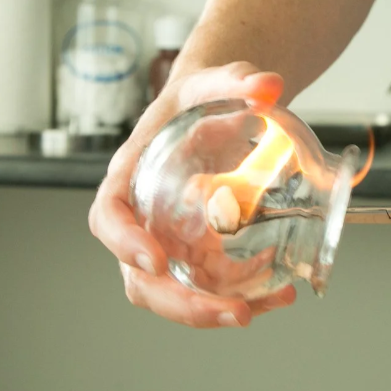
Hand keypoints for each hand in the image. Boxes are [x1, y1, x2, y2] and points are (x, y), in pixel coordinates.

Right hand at [88, 62, 298, 326]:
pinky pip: (212, 289)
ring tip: (264, 306)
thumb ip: (237, 79)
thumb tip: (268, 86)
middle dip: (182, 304)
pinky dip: (245, 296)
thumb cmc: (198, 99)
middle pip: (140, 278)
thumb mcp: (214, 81)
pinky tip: (282, 291)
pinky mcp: (200, 256)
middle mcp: (143, 220)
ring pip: (175, 294)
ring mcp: (170, 243)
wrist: (216, 112)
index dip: (124, 243)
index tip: (155, 261)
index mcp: (131, 177)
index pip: (108, 217)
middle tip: (234, 311)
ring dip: (215, 311)